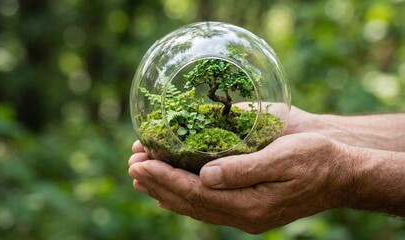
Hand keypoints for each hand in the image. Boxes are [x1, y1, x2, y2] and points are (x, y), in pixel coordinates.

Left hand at [128, 133, 354, 233]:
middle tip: (131, 166)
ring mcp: (244, 213)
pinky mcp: (247, 205)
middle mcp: (243, 214)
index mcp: (250, 206)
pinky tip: (170, 184)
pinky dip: (183, 193)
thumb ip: (243, 169)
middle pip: (189, 202)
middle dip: (157, 183)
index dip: (165, 178)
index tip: (139, 164)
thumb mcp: (284, 158)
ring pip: (194, 205)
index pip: (196, 194)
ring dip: (165, 189)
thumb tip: (205, 177)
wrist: (341, 172)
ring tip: (141, 174)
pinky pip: (207, 203)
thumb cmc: (316, 159)